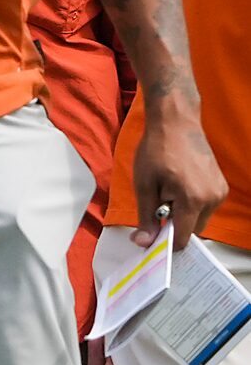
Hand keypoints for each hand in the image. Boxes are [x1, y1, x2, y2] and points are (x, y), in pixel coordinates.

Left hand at [132, 101, 227, 249]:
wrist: (176, 122)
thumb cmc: (156, 150)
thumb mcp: (144, 185)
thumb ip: (146, 217)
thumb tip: (144, 243)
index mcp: (192, 200)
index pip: (182, 239)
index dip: (164, 242)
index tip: (150, 236)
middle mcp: (212, 199)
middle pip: (191, 230)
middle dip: (173, 224)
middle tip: (158, 202)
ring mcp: (219, 192)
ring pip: (198, 220)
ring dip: (182, 214)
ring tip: (168, 190)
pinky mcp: (221, 186)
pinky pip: (204, 207)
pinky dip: (191, 204)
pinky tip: (179, 185)